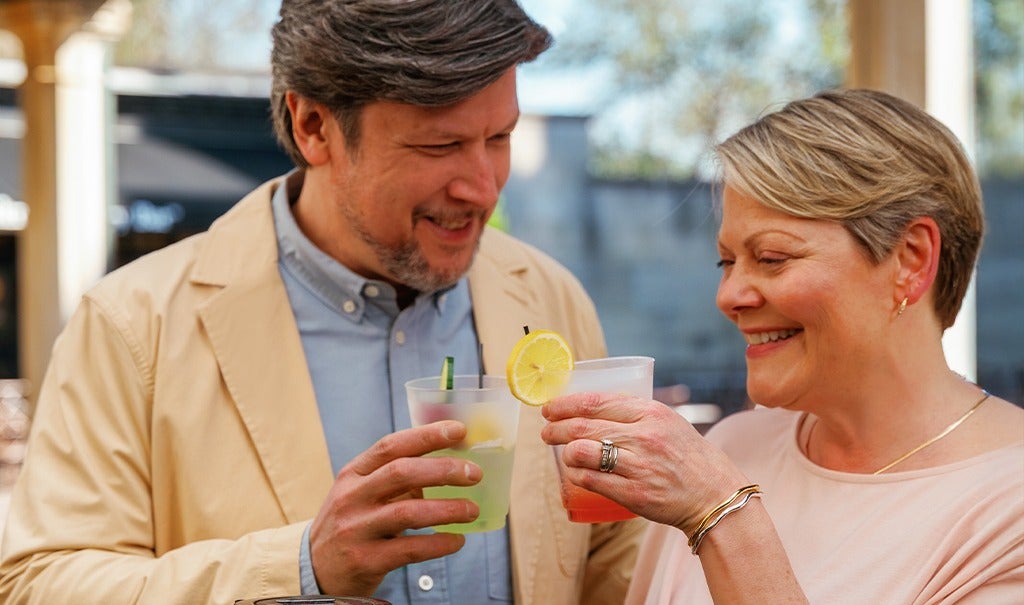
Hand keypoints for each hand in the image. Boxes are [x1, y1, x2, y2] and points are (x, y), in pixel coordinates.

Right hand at [309, 420, 481, 594]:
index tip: (458, 430)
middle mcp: (352, 497)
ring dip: (447, 509)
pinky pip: (409, 549)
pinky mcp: (365, 560)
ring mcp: (356, 529)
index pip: (391, 446)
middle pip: (402, 473)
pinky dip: (438, 543)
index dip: (426, 435)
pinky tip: (457, 540)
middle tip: (474, 473)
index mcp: (354, 474)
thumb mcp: (362, 493)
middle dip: (443, 470)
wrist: (315, 569)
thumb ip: (396, 478)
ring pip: (408, 512)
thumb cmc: (352, 523)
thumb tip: (450, 464)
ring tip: (472, 509)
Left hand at [541, 392, 747, 533]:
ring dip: (564, 451)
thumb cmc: (687, 456)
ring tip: (562, 452)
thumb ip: (635, 411)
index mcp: (651, 412)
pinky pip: (592, 480)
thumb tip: (594, 404)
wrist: (713, 494)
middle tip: (546, 431)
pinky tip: (574, 472)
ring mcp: (638, 466)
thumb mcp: (667, 421)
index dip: (566, 404)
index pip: (595, 402)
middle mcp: (644, 436)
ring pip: (583, 452)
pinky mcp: (634, 493)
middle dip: (556, 427)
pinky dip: (576, 474)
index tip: (551, 408)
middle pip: (583, 426)